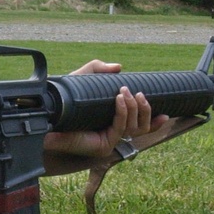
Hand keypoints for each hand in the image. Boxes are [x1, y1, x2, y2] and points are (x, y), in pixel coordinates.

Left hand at [42, 62, 168, 173]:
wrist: (48, 115)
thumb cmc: (64, 99)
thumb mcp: (85, 78)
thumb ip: (99, 69)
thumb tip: (119, 67)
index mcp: (113, 123)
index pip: (140, 126)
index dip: (154, 122)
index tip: (166, 114)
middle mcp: (113, 134)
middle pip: (141, 128)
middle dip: (144, 109)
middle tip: (137, 93)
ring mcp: (109, 142)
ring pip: (135, 129)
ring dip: (135, 109)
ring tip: (126, 93)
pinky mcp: (103, 146)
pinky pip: (120, 128)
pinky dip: (123, 112)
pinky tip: (120, 100)